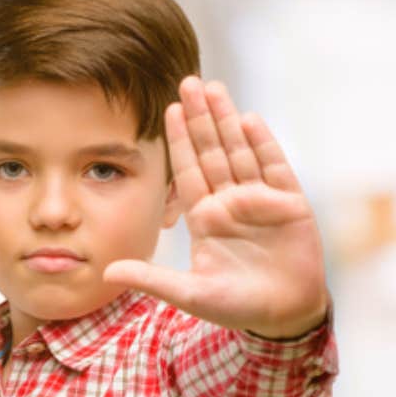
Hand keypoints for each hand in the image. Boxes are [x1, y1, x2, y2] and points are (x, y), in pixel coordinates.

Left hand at [103, 76, 329, 339]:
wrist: (284, 315)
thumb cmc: (237, 306)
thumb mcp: (190, 294)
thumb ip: (152, 279)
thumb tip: (106, 273)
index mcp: (206, 219)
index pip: (188, 172)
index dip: (180, 141)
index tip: (168, 109)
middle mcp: (230, 203)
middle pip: (212, 152)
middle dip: (200, 118)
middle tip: (188, 80)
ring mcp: (259, 200)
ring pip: (240, 151)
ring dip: (227, 120)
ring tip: (214, 87)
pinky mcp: (289, 203)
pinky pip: (274, 167)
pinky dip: (262, 144)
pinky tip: (249, 120)